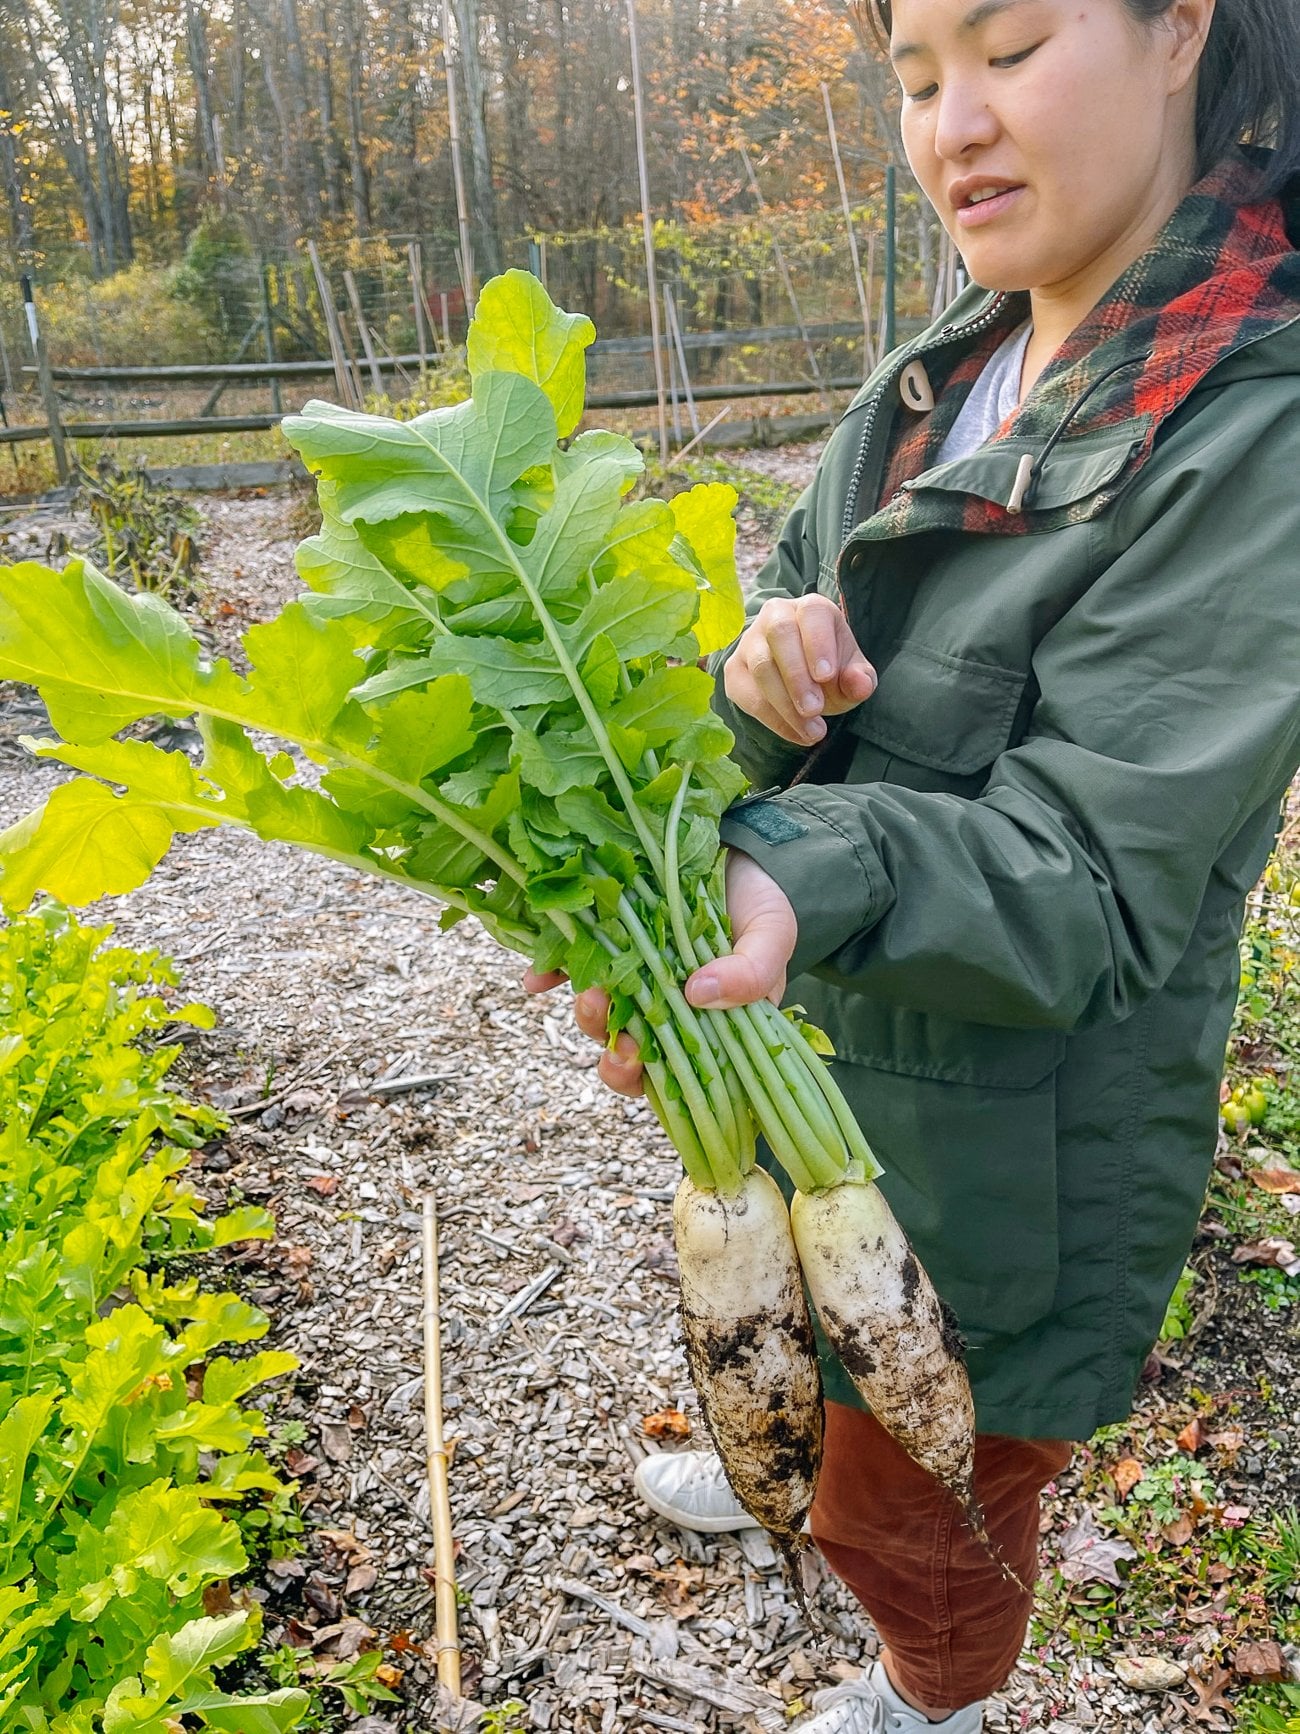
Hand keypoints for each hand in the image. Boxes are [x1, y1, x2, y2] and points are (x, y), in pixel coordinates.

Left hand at [522, 851, 797, 1096]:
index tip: (631, 1063)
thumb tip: (700, 996)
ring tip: (590, 993)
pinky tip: (537, 980)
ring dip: (588, 1012)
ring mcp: (630, 976)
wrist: (733, 848)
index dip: (644, 1078)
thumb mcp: (772, 933)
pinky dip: (550, 975)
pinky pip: (568, 966)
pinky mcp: (602, 943)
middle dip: (611, 1048)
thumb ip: (753, 972)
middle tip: (610, 1024)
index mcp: (707, 1024)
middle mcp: (663, 1008)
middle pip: (629, 1049)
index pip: (672, 1073)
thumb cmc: (757, 901)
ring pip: (601, 1013)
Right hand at [724, 594, 875, 746]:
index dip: (817, 643)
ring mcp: (751, 642)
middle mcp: (776, 616)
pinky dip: (774, 719)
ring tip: (813, 731)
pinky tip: (797, 734)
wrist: (802, 680)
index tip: (826, 676)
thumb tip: (861, 685)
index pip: (811, 614)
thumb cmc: (830, 669)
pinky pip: (748, 694)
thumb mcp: (852, 673)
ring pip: (761, 667)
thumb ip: (859, 678)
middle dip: (796, 676)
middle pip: (779, 635)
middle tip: (814, 709)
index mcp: (811, 609)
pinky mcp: (735, 670)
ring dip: (786, 704)